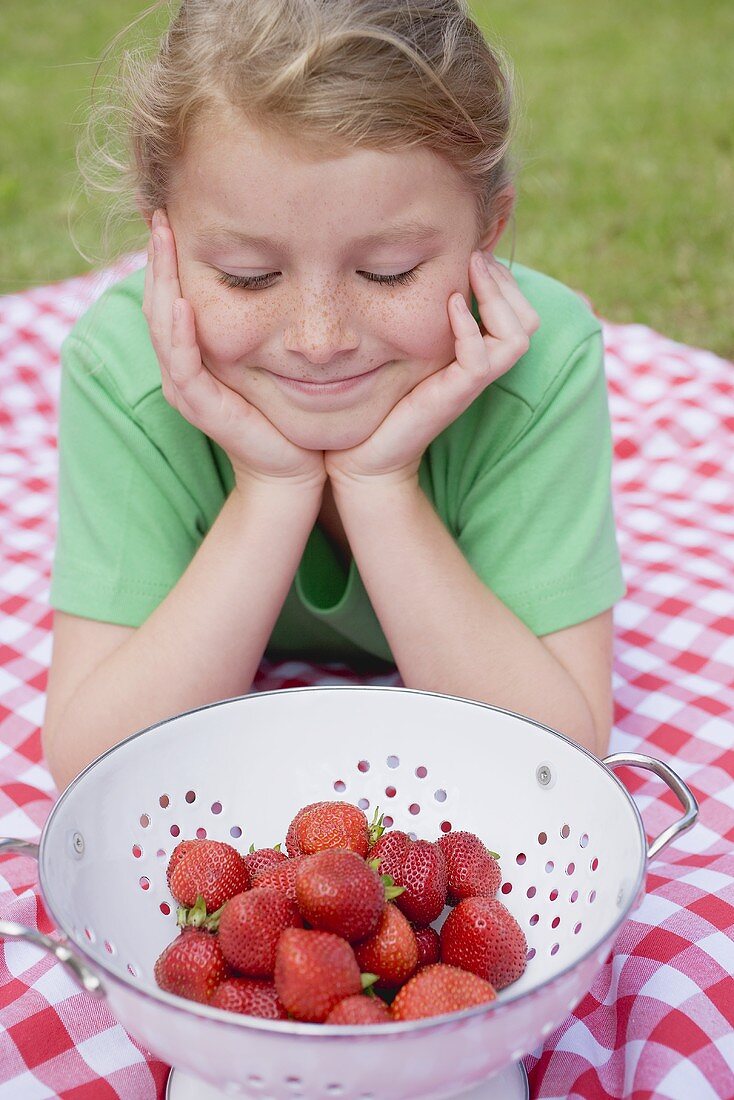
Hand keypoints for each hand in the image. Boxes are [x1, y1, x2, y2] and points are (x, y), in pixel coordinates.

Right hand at [143, 209, 325, 491]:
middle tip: (160, 208)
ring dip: (160, 280)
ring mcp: (187, 386)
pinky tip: (183, 300)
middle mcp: (183, 365)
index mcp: (197, 350)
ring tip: (161, 238)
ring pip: (161, 324)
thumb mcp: (275, 353)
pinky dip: (179, 332)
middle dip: (158, 255)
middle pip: (158, 300)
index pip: (173, 291)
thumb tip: (291, 263)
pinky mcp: (201, 406)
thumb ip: (271, 316)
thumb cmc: (292, 411)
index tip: (176, 206)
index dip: (170, 253)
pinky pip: (184, 363)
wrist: (297, 468)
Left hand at [324, 250, 539, 486]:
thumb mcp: (404, 348)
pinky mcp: (455, 395)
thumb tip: (419, 277)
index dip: (504, 279)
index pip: (518, 312)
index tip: (474, 254)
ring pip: (518, 336)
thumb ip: (420, 319)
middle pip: (528, 320)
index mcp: (475, 354)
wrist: (362, 453)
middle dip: (506, 281)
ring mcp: (471, 383)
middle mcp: (481, 367)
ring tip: (471, 271)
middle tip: (476, 256)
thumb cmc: (379, 400)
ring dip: (497, 296)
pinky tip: (450, 304)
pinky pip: (481, 358)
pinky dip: (470, 327)